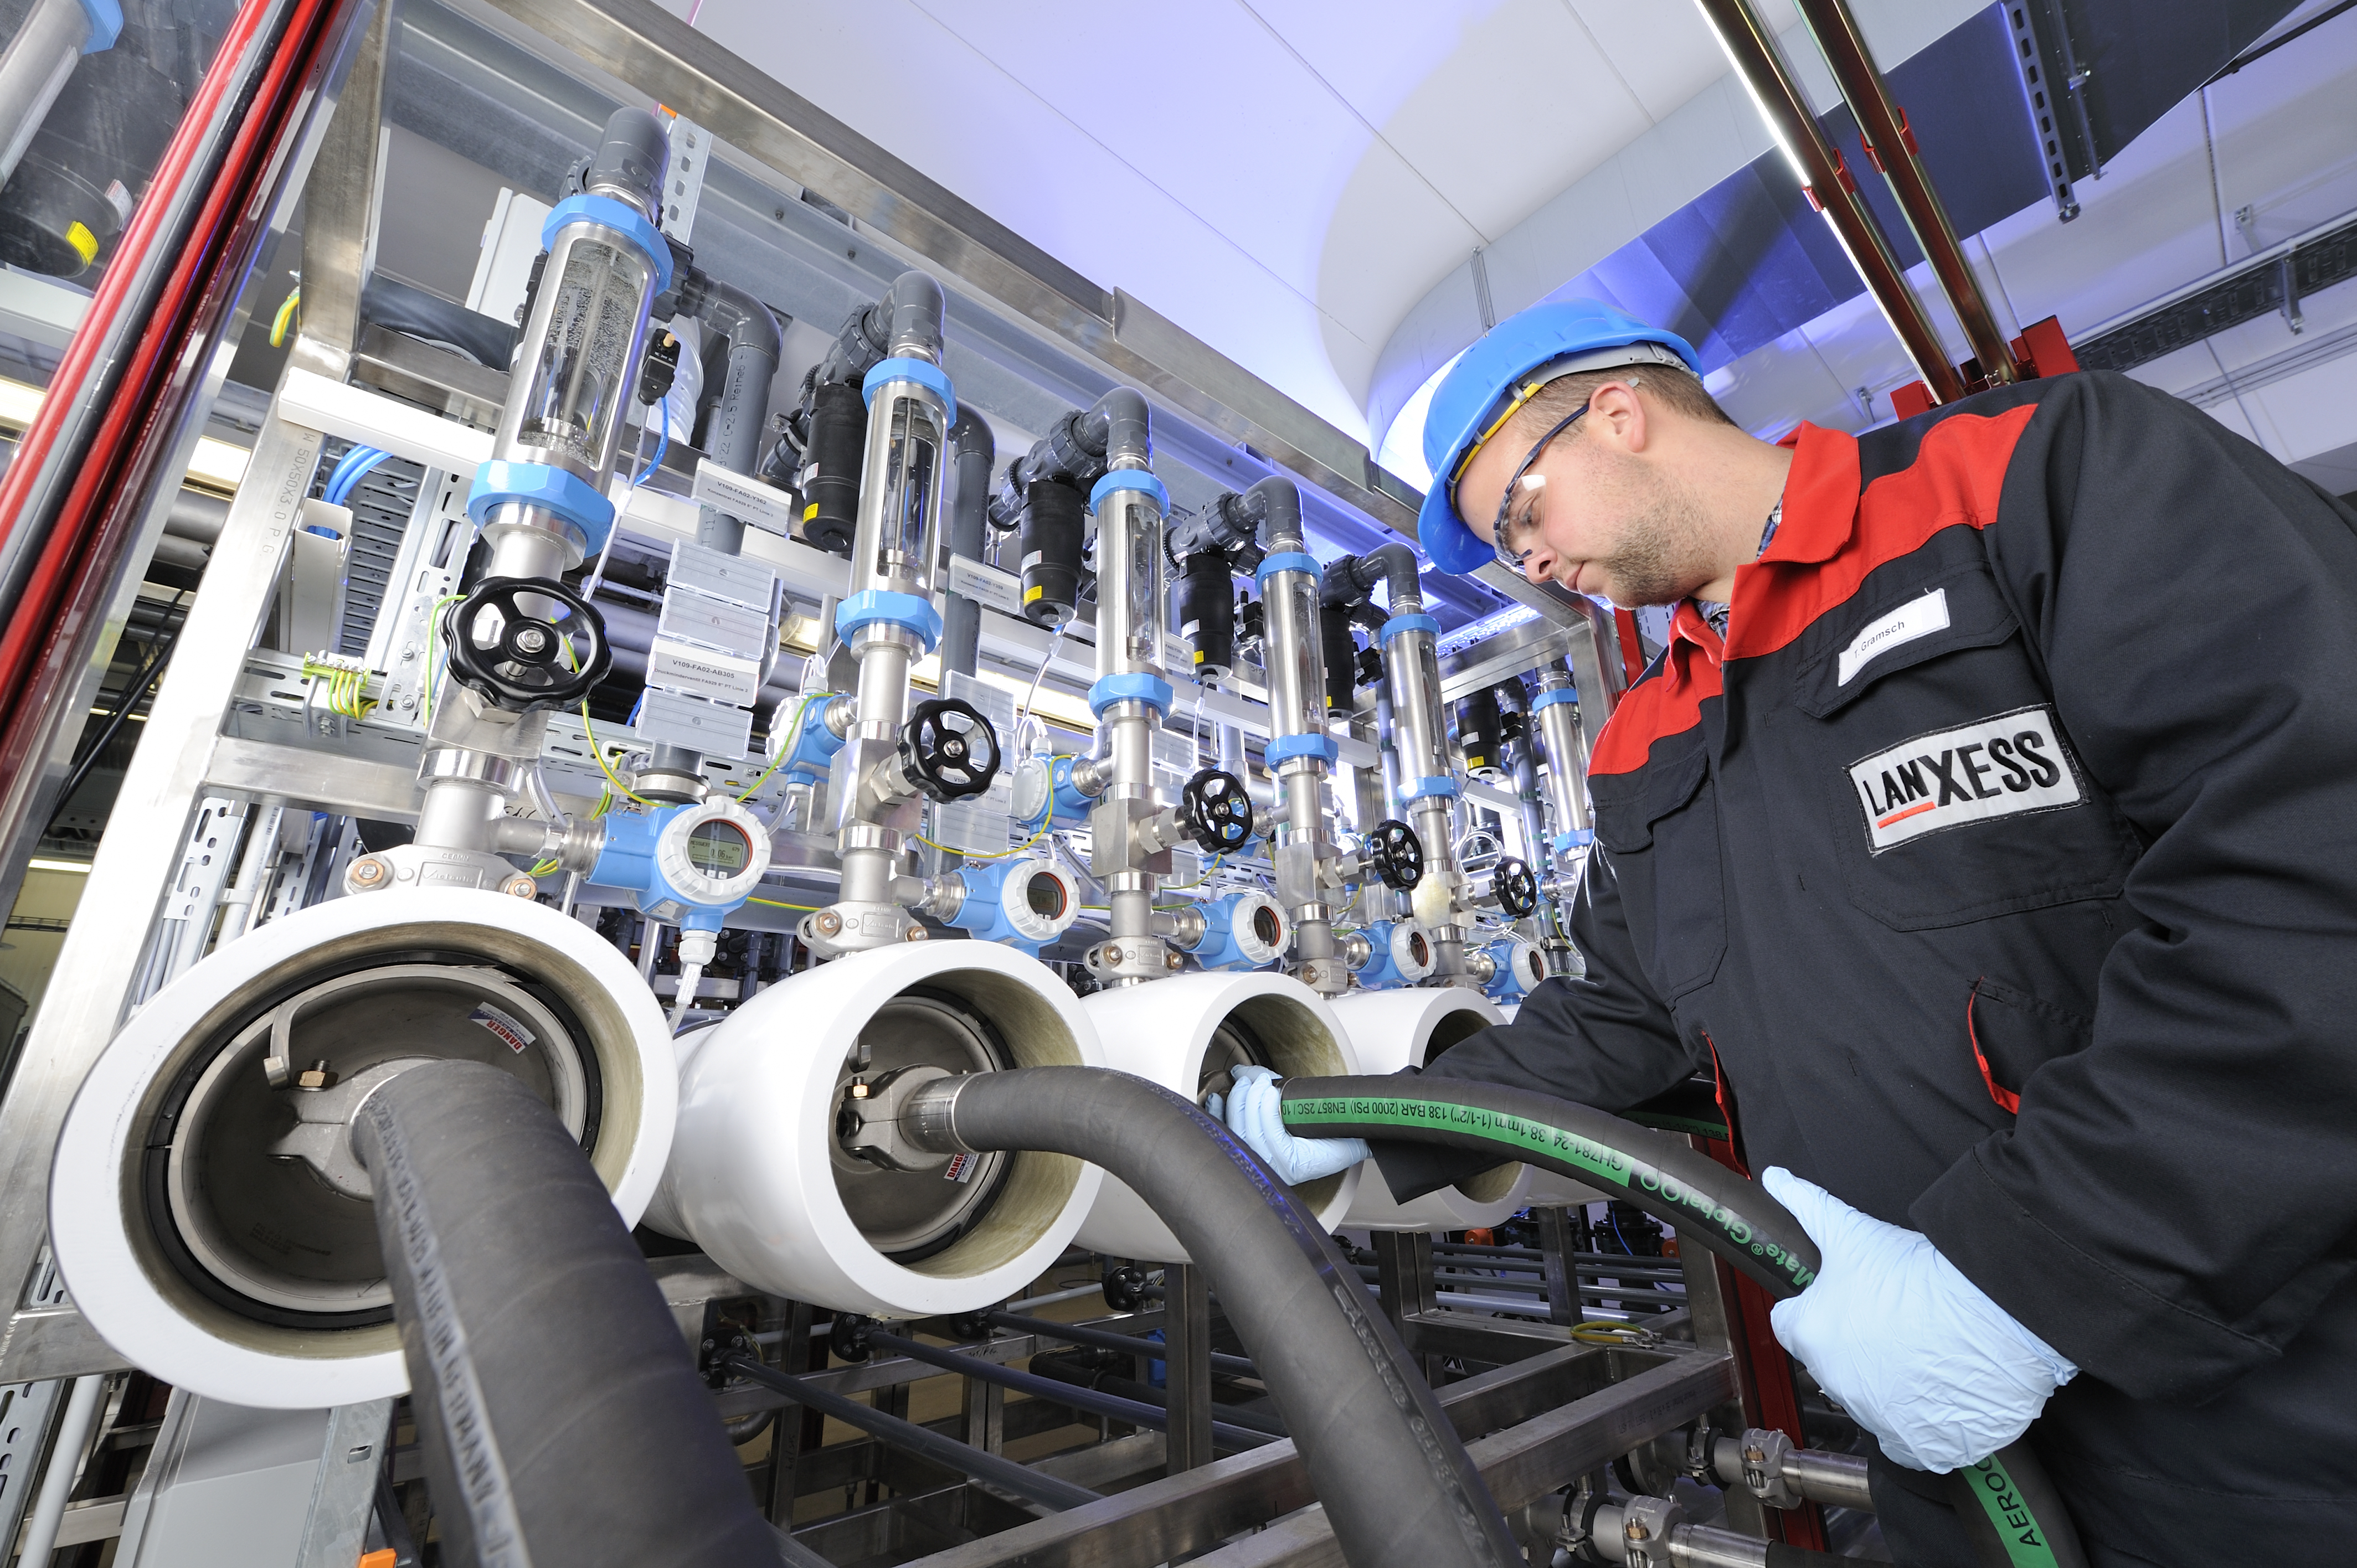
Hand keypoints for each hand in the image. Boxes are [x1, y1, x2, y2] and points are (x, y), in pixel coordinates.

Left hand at [1210, 1066, 1370, 1184]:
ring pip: (1234, 1127)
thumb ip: (1356, 1137)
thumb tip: (1369, 1124)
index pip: (1271, 1137)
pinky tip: (1217, 1098)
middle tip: (1258, 1079)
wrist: (1315, 1160)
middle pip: (1249, 1128)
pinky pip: (1220, 1132)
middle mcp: (1268, 1165)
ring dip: (1237, 1098)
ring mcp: (1251, 1159)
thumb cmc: (1329, 1149)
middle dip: (1251, 1096)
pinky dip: (1215, 1113)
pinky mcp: (1237, 1149)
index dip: (1267, 1109)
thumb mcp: (1347, 1145)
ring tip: (1245, 1081)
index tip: (1272, 1087)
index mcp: (1293, 1163)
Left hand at [1762, 1167, 2076, 1473]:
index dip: (1814, 1305)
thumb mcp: (1851, 1230)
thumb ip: (1807, 1207)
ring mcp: (1877, 1419)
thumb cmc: (1920, 1275)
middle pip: (1832, 1360)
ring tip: (1923, 1346)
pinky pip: (1911, 1438)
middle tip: (1892, 1317)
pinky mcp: (1920, 1446)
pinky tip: (1940, 1387)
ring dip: (1887, 1379)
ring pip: (1871, 1398)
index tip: (1841, 1297)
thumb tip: (1775, 1179)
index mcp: (1811, 1336)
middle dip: (1852, 1341)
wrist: (1993, 1316)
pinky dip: (1922, 1420)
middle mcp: (1835, 1384)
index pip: (1791, 1323)